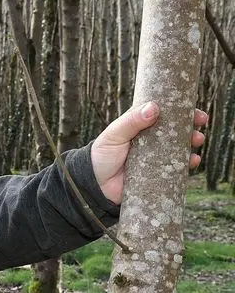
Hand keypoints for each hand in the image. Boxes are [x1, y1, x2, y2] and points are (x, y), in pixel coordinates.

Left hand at [91, 101, 206, 204]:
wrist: (93, 185)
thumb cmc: (101, 155)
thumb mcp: (114, 134)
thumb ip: (131, 121)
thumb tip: (154, 107)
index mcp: (142, 127)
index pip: (165, 115)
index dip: (183, 111)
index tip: (195, 111)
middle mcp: (152, 141)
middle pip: (177, 131)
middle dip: (192, 127)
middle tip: (200, 124)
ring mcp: (157, 158)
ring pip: (180, 148)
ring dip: (193, 143)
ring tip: (196, 141)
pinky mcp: (158, 175)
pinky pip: (177, 169)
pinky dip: (187, 164)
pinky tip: (192, 161)